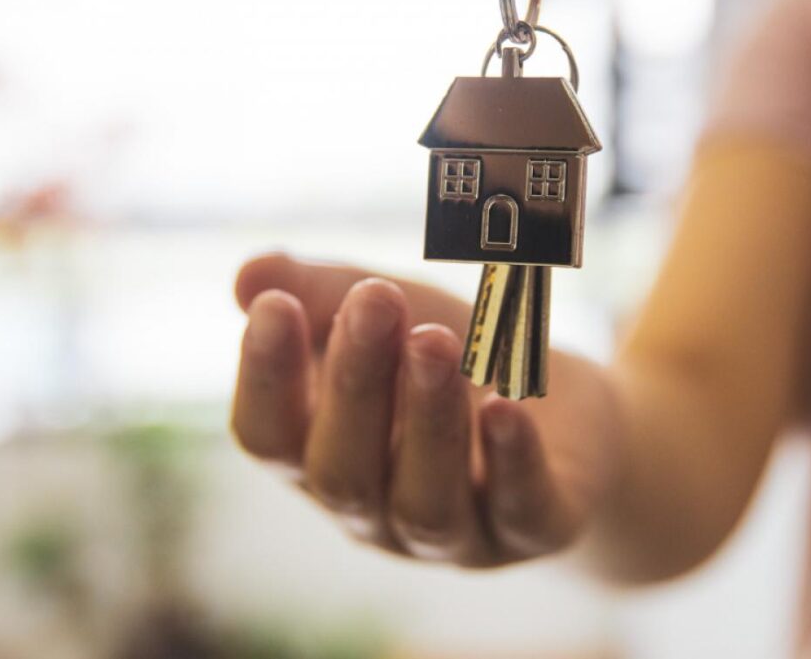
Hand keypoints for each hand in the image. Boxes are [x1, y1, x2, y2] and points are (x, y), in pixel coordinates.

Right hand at [231, 253, 622, 565]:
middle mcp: (377, 511)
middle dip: (356, 383)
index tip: (276, 307)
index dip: (265, 378)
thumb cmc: (453, 363)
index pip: (269, 438)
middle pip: (343, 471)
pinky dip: (511, 459)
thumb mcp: (393, 319)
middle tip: (376, 300)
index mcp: (323, 459)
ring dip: (427, 420)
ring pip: (425, 501)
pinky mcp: (533, 528)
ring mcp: (455, 535)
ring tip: (435, 342)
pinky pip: (519, 509)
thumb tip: (248, 275)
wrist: (562, 415)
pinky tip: (506, 406)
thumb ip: (324, 294)